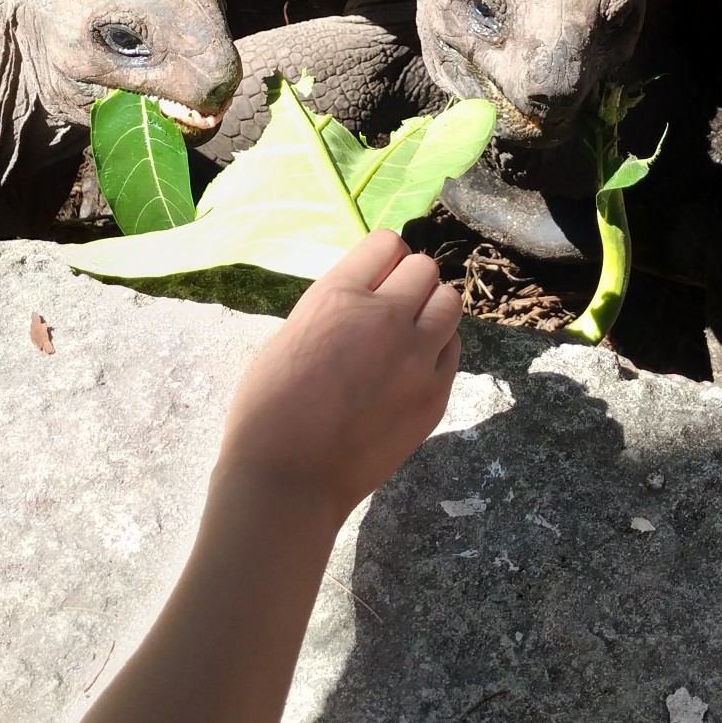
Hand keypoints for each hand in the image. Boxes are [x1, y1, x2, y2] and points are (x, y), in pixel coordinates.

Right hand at [217, 230, 461, 525]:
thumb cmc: (267, 410)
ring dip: (431, 310)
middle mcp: (385, 317)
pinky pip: (453, 349)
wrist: (290, 479)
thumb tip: (365, 299)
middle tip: (391, 309)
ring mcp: (418, 358)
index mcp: (338, 296)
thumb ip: (334, 310)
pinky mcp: (436, 395)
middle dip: (409, 282)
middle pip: (424, 268)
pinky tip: (414, 369)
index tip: (375, 276)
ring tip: (409, 335)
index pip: (385, 243)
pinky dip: (438, 349)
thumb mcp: (289, 336)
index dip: (381, 258)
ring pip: (449, 303)